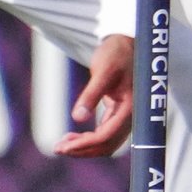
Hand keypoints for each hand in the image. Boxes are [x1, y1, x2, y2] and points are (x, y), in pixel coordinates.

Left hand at [54, 33, 132, 157]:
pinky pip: (106, 133)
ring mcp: (127, 114)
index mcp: (133, 106)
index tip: (62, 147)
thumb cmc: (116, 54)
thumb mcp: (102, 71)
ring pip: (107, 142)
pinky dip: (89, 138)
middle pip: (108, 145)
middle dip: (83, 149)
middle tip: (57, 148)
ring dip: (85, 147)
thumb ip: (91, 94)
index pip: (107, 136)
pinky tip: (72, 135)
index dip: (84, 144)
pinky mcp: (120, 112)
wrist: (126, 42)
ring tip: (61, 144)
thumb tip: (78, 118)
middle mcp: (133, 114)